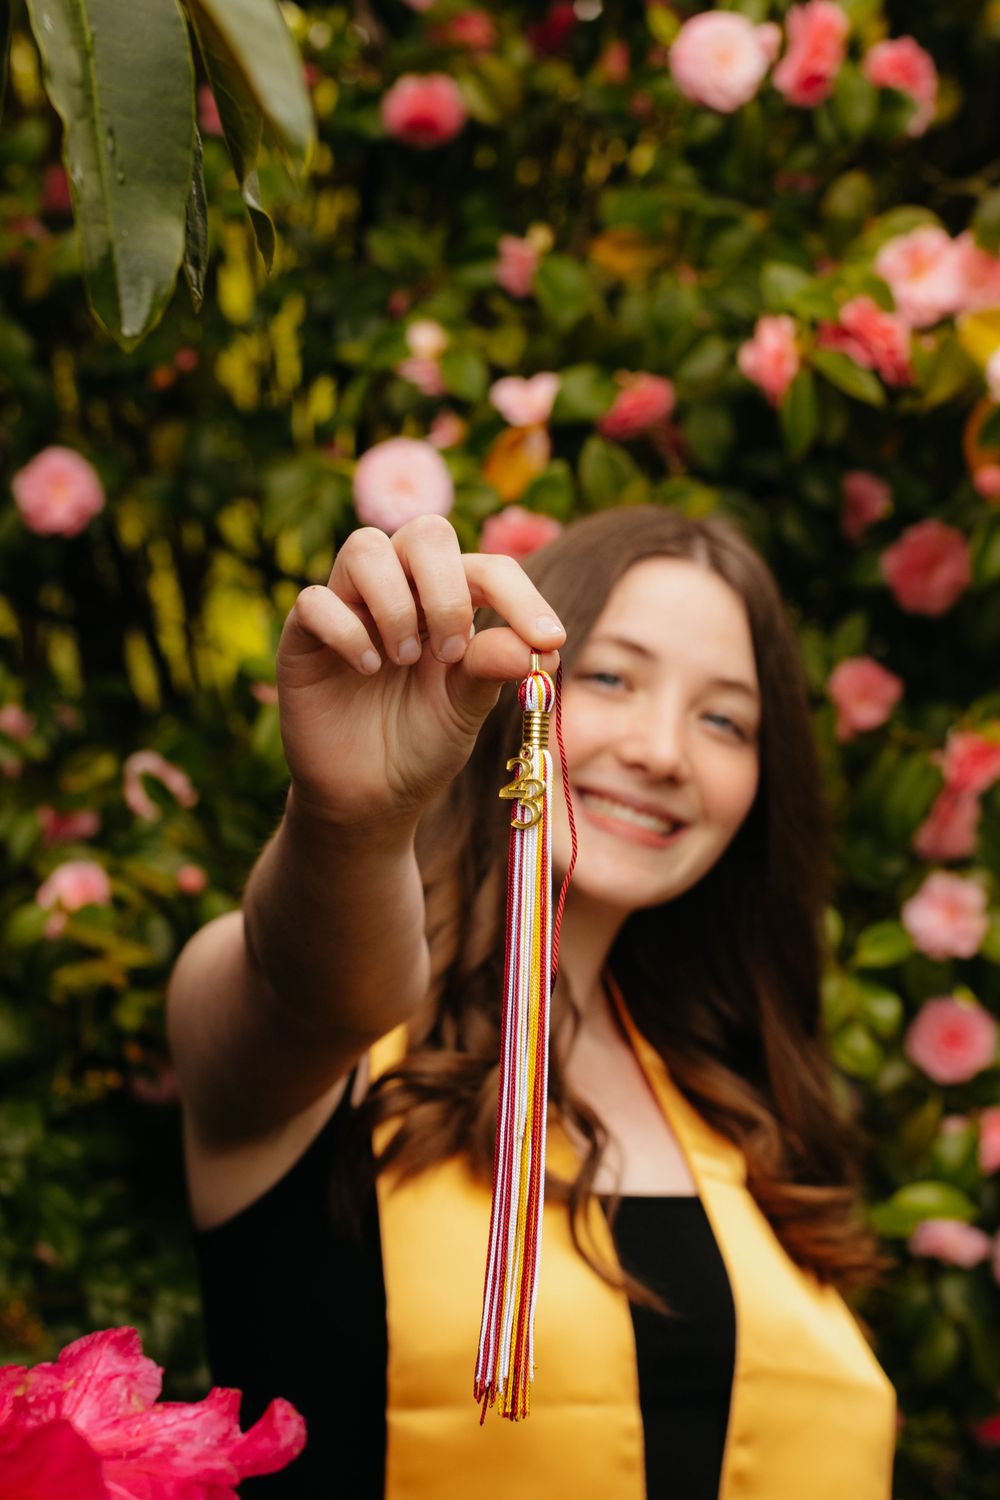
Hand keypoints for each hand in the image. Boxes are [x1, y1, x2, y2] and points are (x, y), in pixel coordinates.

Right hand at [275, 516, 564, 829]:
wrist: (369, 798)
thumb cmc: (422, 743)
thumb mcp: (467, 708)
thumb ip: (494, 668)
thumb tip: (541, 644)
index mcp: (448, 602)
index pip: (487, 569)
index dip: (522, 596)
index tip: (550, 640)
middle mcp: (400, 592)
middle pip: (425, 532)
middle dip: (447, 588)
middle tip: (451, 652)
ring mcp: (348, 608)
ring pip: (364, 547)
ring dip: (394, 603)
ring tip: (404, 659)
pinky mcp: (303, 637)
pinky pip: (314, 600)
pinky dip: (346, 631)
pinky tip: (366, 670)